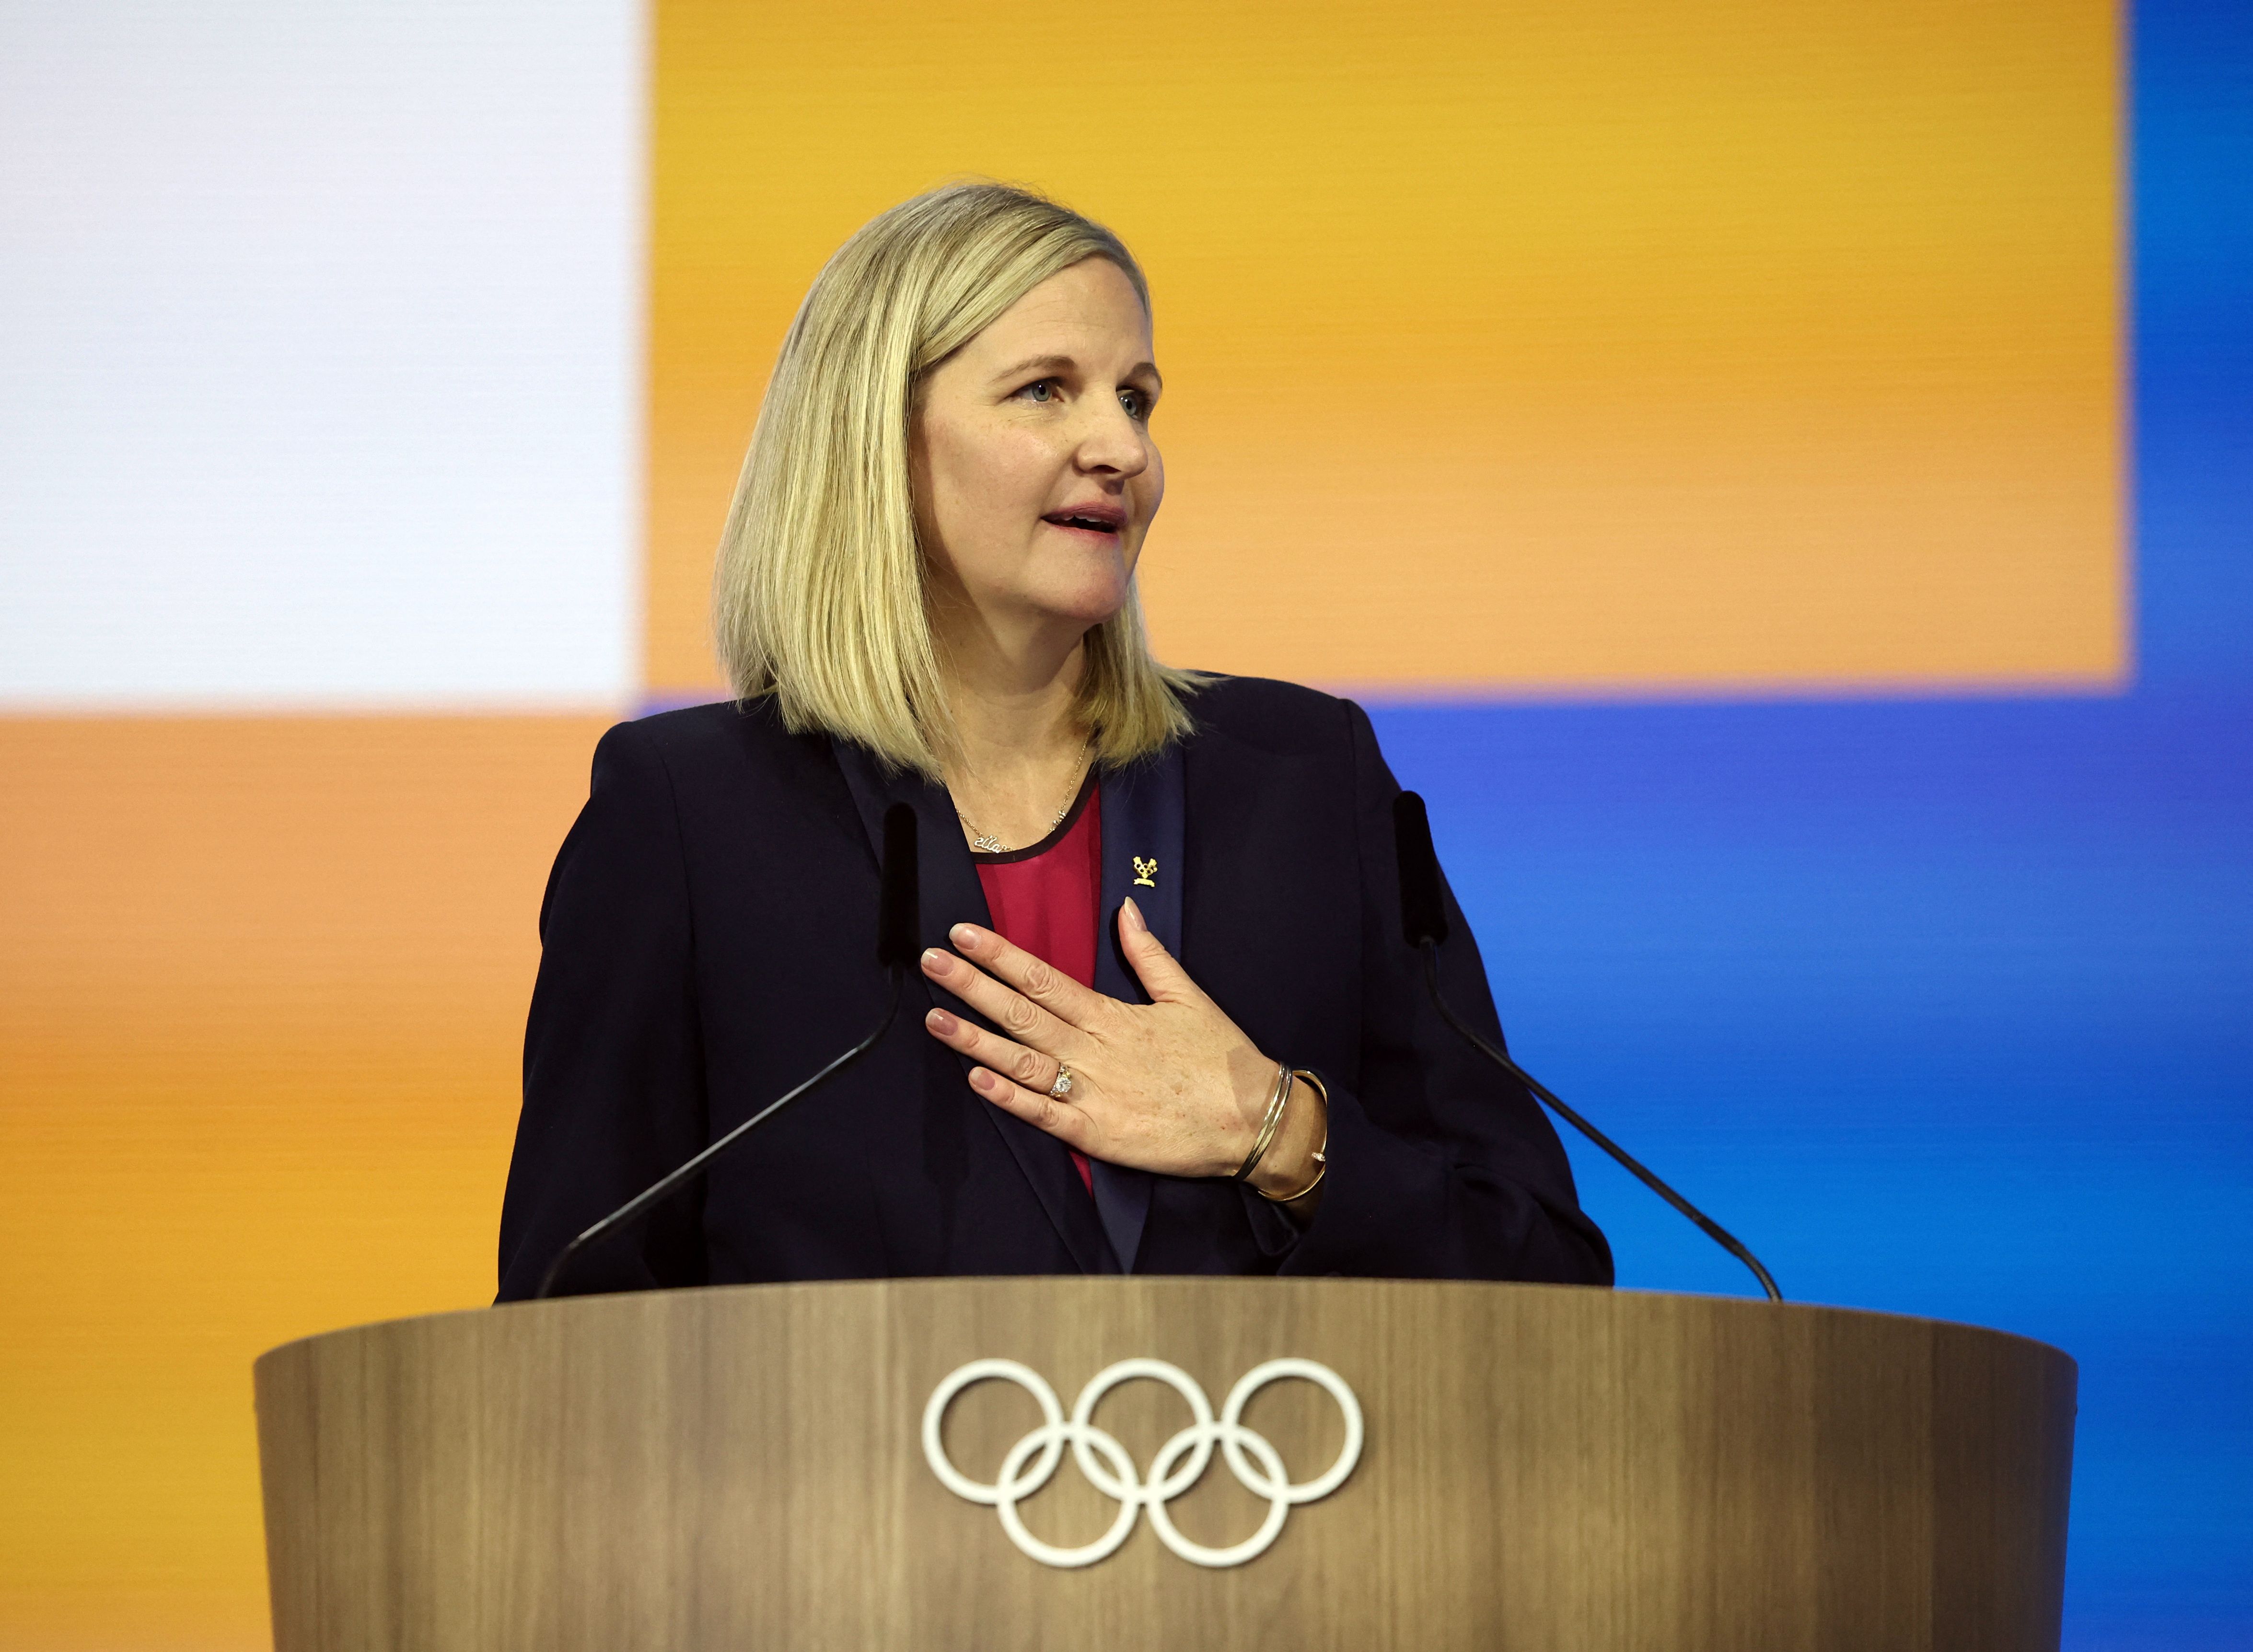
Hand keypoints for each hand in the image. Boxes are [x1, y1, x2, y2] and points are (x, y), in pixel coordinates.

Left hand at [919, 897, 1323, 1196]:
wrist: (1251, 1121)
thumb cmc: (1220, 1059)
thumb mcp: (1188, 997)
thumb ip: (1149, 954)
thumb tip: (1125, 909)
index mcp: (1113, 1014)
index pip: (1044, 978)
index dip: (1000, 955)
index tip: (963, 934)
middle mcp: (1095, 1049)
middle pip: (1023, 1012)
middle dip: (972, 985)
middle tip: (930, 961)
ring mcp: (1093, 1093)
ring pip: (1023, 1061)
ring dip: (976, 1039)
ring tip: (934, 1019)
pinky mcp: (1096, 1134)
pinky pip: (1044, 1115)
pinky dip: (1009, 1098)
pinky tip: (976, 1079)